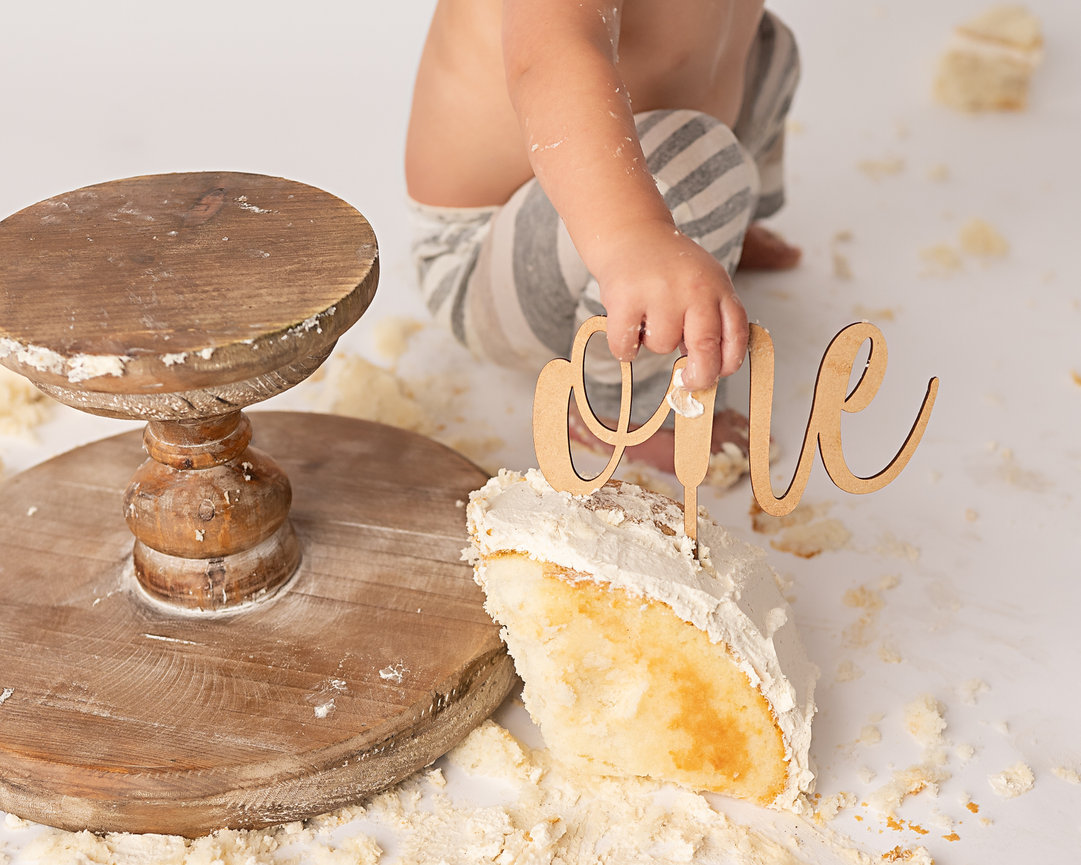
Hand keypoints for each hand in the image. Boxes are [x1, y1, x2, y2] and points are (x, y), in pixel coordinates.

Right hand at [591, 220, 748, 390]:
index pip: (736, 336)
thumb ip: (712, 319)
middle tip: (687, 382)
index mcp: (719, 287)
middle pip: (705, 351)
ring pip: (662, 347)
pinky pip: (626, 347)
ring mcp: (660, 293)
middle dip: (698, 377)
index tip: (717, 373)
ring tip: (648, 317)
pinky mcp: (625, 298)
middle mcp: (694, 288)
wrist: (632, 233)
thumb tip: (706, 370)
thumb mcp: (705, 282)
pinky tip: (627, 327)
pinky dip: (625, 348)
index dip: (729, 363)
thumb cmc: (670, 267)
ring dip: (653, 343)